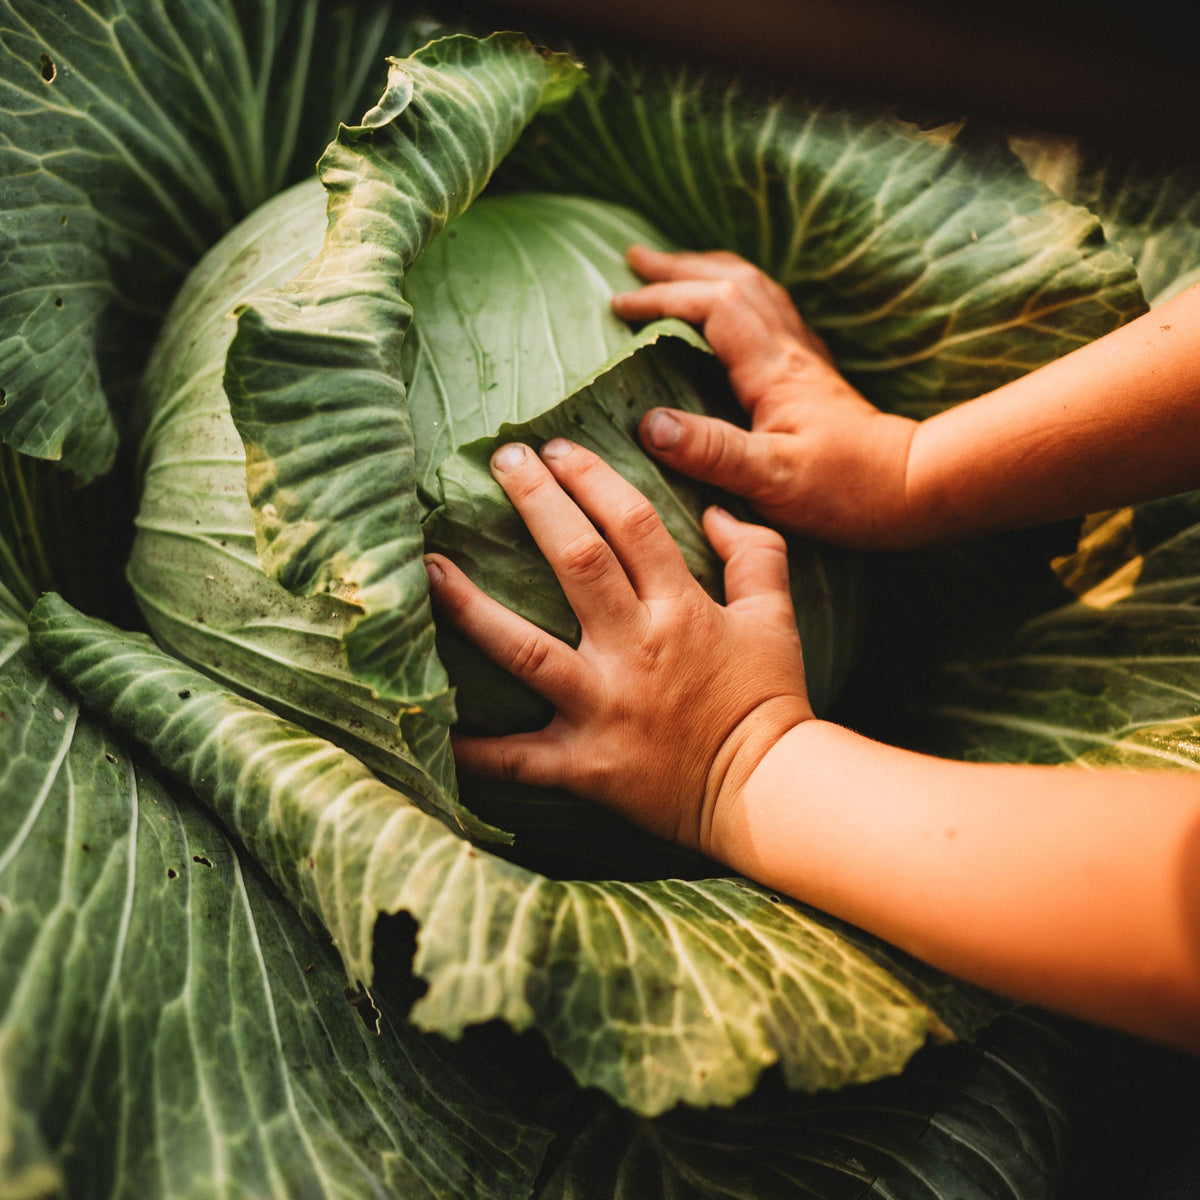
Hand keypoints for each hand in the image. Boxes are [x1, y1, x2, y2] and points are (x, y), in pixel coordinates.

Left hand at [424, 438, 811, 853]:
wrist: (766, 792)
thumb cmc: (769, 702)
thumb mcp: (775, 619)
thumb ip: (755, 555)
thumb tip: (716, 510)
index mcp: (680, 609)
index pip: (631, 524)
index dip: (591, 477)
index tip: (556, 449)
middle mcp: (634, 649)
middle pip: (576, 561)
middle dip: (536, 502)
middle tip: (501, 460)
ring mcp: (603, 706)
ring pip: (523, 648)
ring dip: (469, 606)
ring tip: (427, 565)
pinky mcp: (584, 764)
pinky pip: (515, 757)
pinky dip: (471, 746)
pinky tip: (428, 724)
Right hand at [613, 246, 921, 548]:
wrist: (910, 491)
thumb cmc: (843, 489)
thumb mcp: (770, 478)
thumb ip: (711, 451)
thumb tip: (649, 423)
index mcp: (772, 369)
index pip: (712, 307)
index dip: (663, 298)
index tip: (618, 306)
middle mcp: (789, 351)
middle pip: (735, 282)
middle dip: (681, 268)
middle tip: (635, 261)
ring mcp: (804, 359)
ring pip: (756, 291)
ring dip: (711, 273)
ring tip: (674, 270)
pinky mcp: (813, 377)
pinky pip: (770, 314)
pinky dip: (739, 298)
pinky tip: (730, 312)